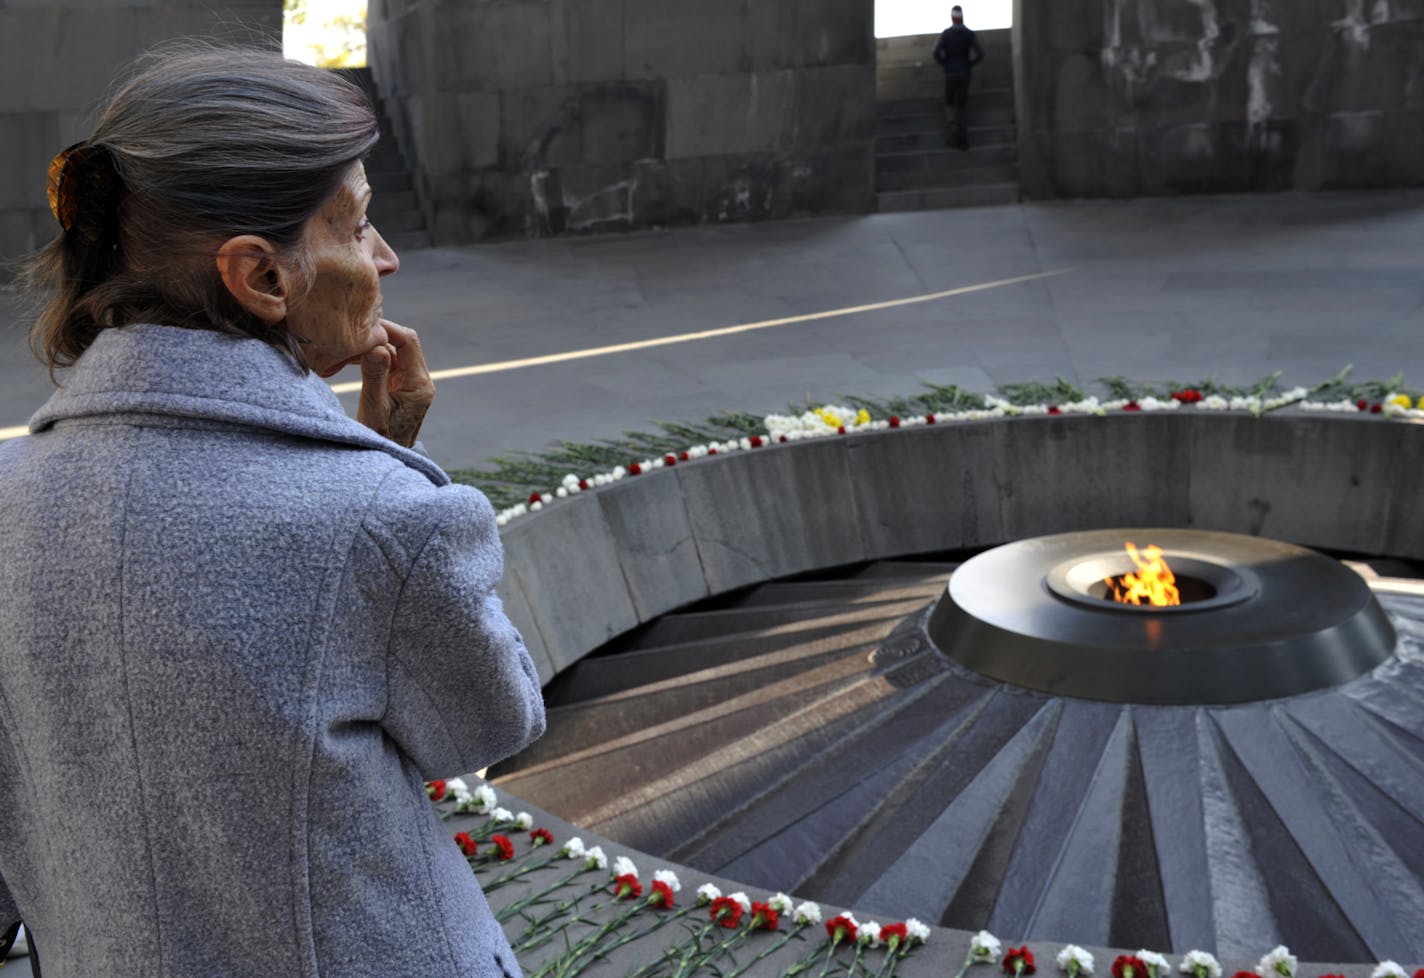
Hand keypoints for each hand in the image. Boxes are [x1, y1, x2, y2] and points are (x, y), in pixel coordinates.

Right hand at [357, 320, 434, 447]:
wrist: (388, 459)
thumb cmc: (380, 439)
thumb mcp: (374, 409)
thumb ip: (376, 377)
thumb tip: (377, 347)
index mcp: (419, 385)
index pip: (408, 342)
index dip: (387, 328)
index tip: (364, 325)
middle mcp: (419, 380)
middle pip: (403, 342)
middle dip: (380, 334)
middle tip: (353, 333)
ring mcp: (410, 383)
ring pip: (394, 351)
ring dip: (373, 346)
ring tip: (348, 347)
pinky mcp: (400, 386)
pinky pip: (388, 362)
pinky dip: (372, 357)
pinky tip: (352, 359)